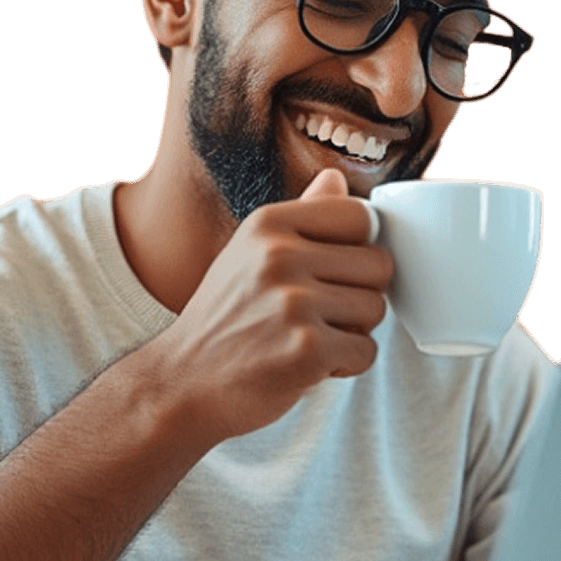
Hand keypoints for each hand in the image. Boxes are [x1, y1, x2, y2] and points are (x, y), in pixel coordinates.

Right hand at [150, 168, 393, 444]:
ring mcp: (293, 303)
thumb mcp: (248, 253)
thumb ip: (299, 216)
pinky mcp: (307, 350)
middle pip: (378, 264)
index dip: (359, 246)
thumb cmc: (222, 318)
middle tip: (320, 312)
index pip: (359, 215)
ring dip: (353, 331)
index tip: (334, 269)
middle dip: (360, 293)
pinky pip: (367, 350)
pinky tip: (308, 364)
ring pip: (376, 308)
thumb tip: (336, 178)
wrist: (182, 382)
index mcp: (267, 225)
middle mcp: (279, 256)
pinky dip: (346, 364)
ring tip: (308, 337)